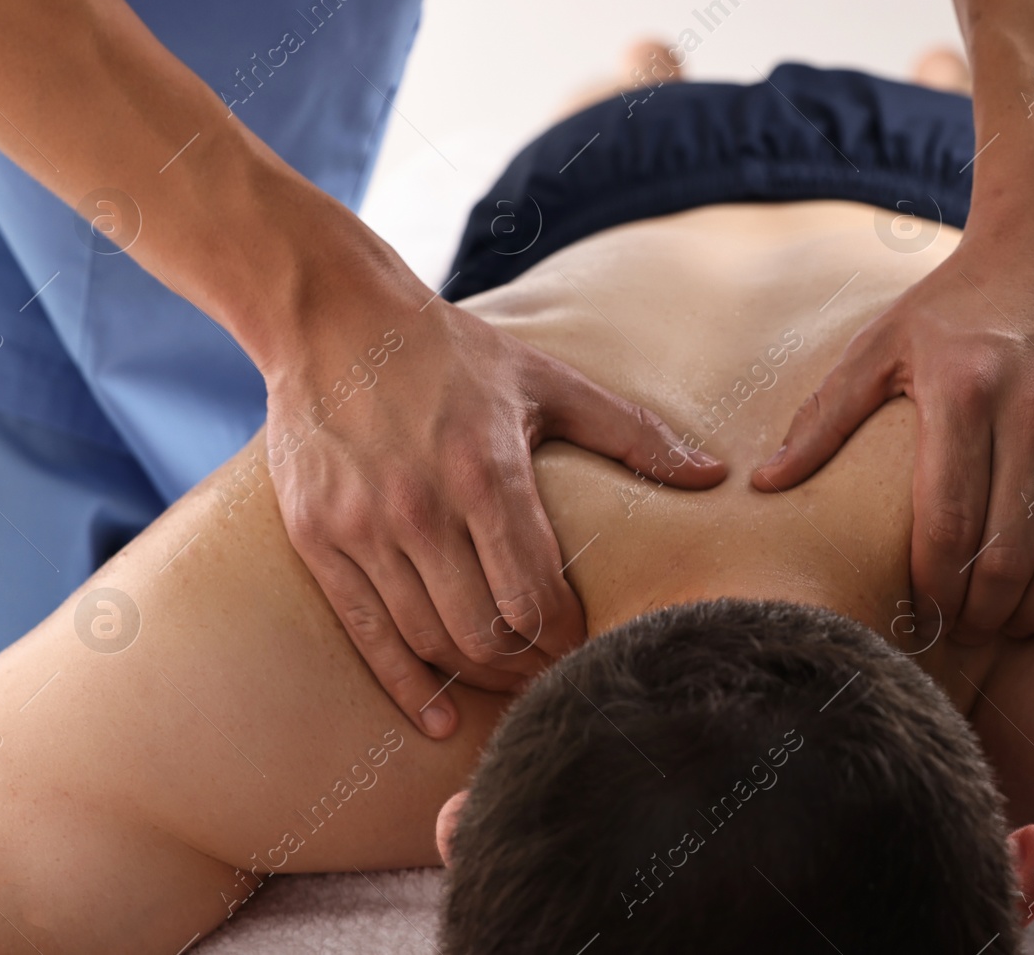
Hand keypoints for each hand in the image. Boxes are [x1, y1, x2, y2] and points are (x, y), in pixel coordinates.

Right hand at [266, 276, 725, 738]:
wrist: (333, 319)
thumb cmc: (453, 352)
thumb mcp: (549, 381)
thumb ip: (633, 433)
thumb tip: (715, 474)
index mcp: (486, 471)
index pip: (536, 595)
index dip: (569, 639)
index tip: (588, 648)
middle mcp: (421, 507)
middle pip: (484, 633)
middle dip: (530, 669)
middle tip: (555, 678)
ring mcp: (363, 528)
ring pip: (429, 641)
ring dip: (477, 680)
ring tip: (512, 685)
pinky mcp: (318, 539)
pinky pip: (366, 634)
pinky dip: (405, 685)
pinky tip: (438, 715)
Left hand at [754, 170, 1033, 640]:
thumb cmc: (961, 297)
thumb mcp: (883, 343)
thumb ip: (823, 417)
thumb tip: (765, 484)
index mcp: (964, 392)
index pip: (947, 526)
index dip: (933, 589)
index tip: (920, 615)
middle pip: (1010, 554)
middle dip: (982, 614)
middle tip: (962, 633)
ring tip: (1009, 626)